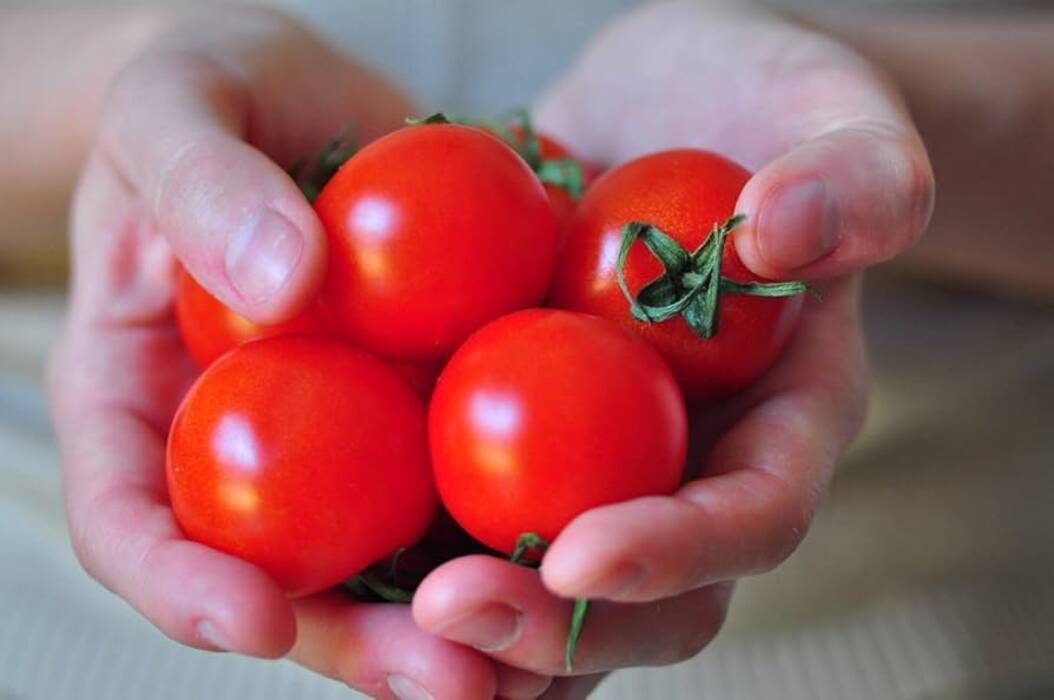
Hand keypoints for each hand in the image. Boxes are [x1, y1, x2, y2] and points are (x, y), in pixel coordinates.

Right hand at [47, 8, 542, 697]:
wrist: (309, 96)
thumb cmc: (211, 93)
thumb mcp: (177, 106)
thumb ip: (204, 185)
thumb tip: (283, 280)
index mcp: (148, 407)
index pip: (133, 523)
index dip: (182, 587)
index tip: (255, 617)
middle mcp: (254, 456)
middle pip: (287, 584)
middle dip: (365, 648)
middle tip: (448, 680)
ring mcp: (350, 448)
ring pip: (399, 566)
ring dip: (475, 628)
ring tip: (546, 658)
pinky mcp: (439, 418)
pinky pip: (483, 488)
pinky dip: (537, 535)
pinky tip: (605, 554)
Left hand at [412, 1, 930, 695]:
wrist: (662, 105)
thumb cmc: (763, 101)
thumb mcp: (834, 109)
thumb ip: (856, 173)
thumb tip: (782, 233)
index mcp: (784, 418)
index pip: (754, 516)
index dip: (680, 552)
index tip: (583, 554)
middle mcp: (691, 464)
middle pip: (646, 598)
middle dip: (554, 626)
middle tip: (449, 609)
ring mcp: (600, 457)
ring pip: (548, 589)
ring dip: (471, 627)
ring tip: (378, 621)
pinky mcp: (518, 429)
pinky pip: (465, 505)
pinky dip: (407, 543)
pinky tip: (333, 550)